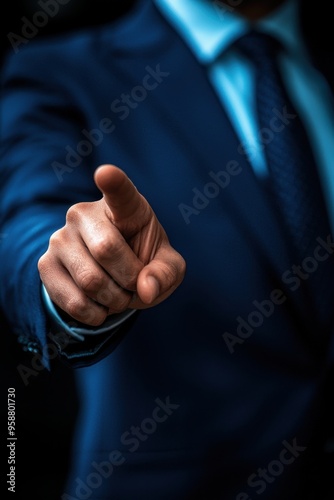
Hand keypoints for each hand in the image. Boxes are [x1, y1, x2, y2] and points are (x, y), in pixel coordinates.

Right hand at [38, 164, 185, 325]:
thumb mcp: (166, 265)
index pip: (118, 190)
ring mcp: (60, 237)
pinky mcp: (45, 264)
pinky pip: (73, 301)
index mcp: (123, 206)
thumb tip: (145, 290)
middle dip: (129, 280)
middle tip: (134, 284)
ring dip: (114, 301)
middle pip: (106, 250)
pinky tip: (100, 305)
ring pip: (90, 281)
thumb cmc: (143, 260)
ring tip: (119, 295)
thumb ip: (165, 273)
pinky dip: (95, 314)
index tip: (106, 173)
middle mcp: (84, 213)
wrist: (112, 276)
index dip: (112, 181)